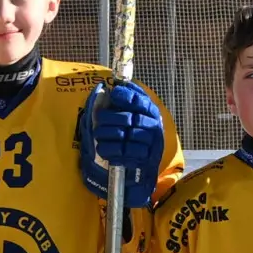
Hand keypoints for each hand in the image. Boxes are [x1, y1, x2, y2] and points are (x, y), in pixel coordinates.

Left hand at [75, 79, 166, 202]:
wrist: (144, 166)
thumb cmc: (135, 136)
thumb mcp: (135, 117)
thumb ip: (128, 101)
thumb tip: (118, 86)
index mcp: (151, 114)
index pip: (141, 101)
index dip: (127, 96)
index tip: (113, 93)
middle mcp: (153, 128)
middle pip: (131, 119)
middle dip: (112, 117)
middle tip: (99, 119)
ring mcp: (150, 145)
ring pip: (126, 136)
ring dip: (108, 134)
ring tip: (98, 134)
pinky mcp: (143, 161)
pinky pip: (125, 154)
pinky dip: (111, 150)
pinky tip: (102, 148)